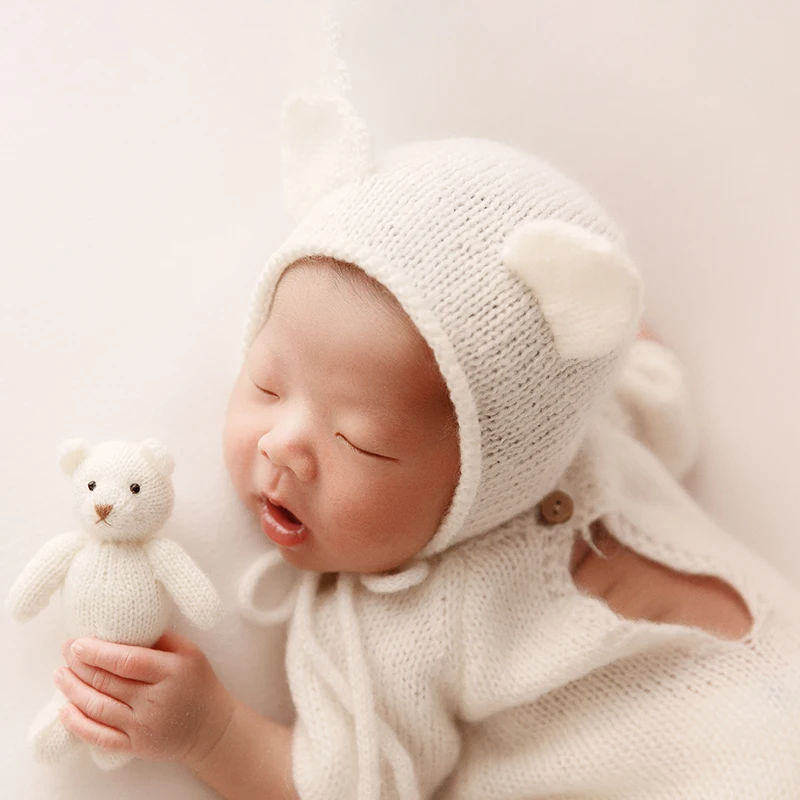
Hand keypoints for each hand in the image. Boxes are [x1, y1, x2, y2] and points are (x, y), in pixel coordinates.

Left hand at [55, 632, 235, 763]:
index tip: (78, 642)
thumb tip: (125, 627)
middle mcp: (155, 699)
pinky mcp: (135, 746)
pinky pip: (100, 736)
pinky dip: (78, 724)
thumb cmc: (198, 682)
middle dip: (80, 665)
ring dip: (73, 690)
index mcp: (170, 671)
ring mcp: (143, 725)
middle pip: (107, 682)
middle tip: (66, 651)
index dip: (98, 652)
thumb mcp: (189, 652)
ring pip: (98, 708)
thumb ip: (160, 639)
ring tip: (59, 675)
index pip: (126, 661)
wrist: (210, 727)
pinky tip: (65, 710)